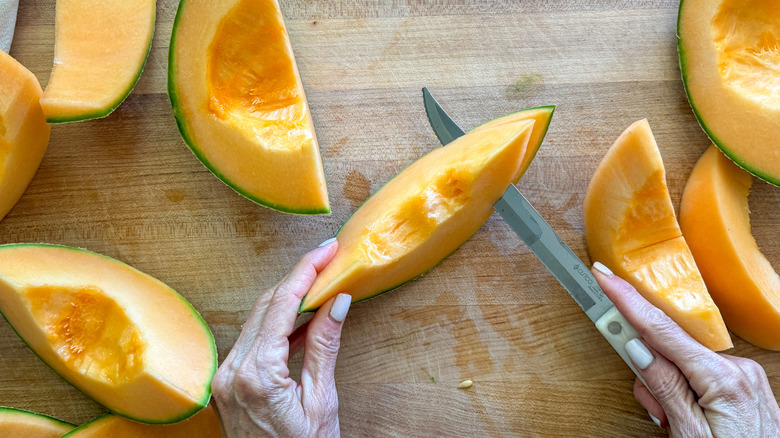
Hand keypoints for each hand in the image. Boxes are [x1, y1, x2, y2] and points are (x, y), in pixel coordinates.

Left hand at [212, 240, 350, 437]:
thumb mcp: (322, 401)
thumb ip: (324, 346)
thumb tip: (337, 302)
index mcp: (257, 374)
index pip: (281, 305)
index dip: (305, 271)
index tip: (326, 251)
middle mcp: (233, 371)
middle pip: (265, 305)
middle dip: (297, 278)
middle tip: (326, 258)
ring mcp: (226, 377)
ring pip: (256, 318)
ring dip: (286, 298)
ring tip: (319, 281)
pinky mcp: (228, 383)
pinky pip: (253, 339)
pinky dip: (276, 322)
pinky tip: (300, 316)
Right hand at [591, 262, 779, 436]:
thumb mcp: (689, 435)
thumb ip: (663, 388)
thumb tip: (637, 347)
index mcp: (723, 378)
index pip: (662, 331)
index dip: (627, 301)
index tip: (605, 277)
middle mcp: (736, 369)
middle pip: (669, 350)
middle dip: (649, 371)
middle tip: (654, 411)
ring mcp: (742, 376)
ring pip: (682, 365)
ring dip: (667, 390)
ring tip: (673, 425)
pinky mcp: (743, 384)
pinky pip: (699, 375)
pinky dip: (684, 392)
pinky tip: (686, 417)